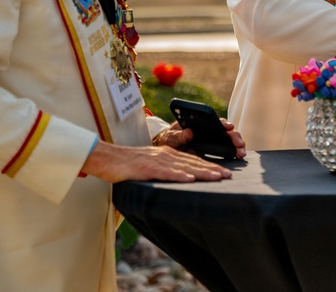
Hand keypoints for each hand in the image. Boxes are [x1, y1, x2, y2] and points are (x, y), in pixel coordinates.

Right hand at [82, 139, 231, 182]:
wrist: (106, 158)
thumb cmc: (128, 165)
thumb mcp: (151, 165)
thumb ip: (166, 170)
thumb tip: (183, 179)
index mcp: (168, 155)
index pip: (193, 160)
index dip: (209, 166)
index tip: (224, 173)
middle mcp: (166, 155)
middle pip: (193, 162)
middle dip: (212, 169)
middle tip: (229, 175)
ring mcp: (156, 161)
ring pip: (183, 166)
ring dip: (201, 171)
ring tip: (216, 177)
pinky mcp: (146, 168)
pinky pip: (164, 172)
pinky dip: (177, 175)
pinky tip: (189, 179)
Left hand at [152, 119, 246, 159]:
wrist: (168, 147)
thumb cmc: (169, 138)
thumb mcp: (171, 136)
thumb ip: (178, 135)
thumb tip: (188, 133)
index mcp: (200, 123)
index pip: (214, 120)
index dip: (223, 123)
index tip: (229, 127)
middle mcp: (209, 129)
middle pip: (225, 130)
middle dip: (234, 136)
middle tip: (239, 143)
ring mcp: (213, 138)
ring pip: (229, 138)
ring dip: (237, 143)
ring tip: (241, 151)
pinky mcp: (214, 148)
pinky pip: (226, 147)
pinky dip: (234, 150)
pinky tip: (239, 155)